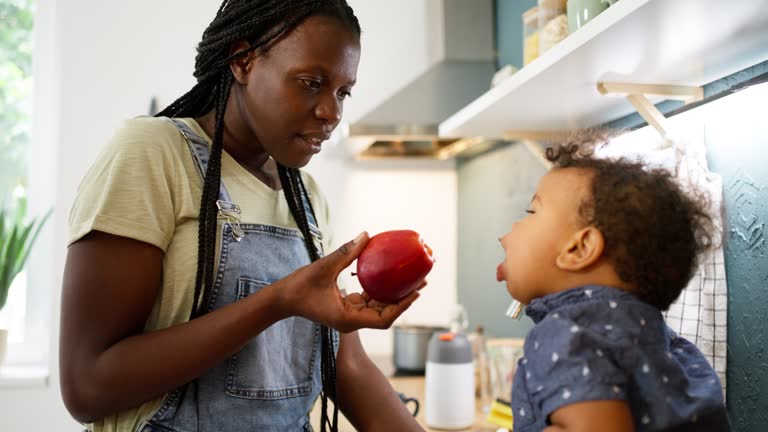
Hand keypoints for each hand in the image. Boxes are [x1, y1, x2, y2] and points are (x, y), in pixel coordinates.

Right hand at [275, 232, 421, 332]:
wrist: (283, 299)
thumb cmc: (299, 286)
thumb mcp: (323, 268)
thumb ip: (346, 253)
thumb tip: (366, 235)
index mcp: (348, 318)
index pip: (383, 318)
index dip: (402, 306)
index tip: (416, 292)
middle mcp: (352, 319)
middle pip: (386, 313)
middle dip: (405, 299)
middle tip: (422, 281)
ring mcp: (350, 314)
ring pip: (379, 307)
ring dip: (395, 295)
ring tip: (413, 277)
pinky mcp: (347, 307)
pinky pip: (369, 300)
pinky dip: (380, 290)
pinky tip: (390, 275)